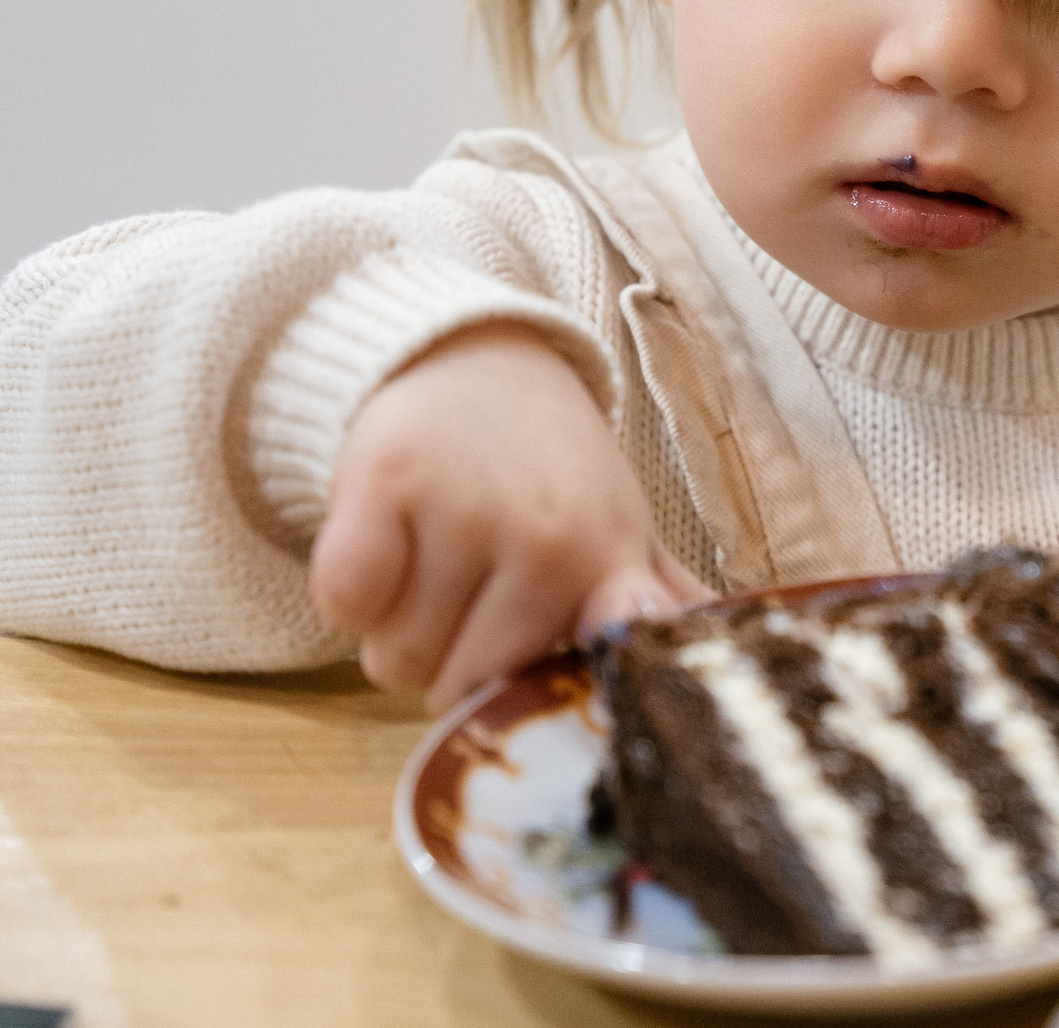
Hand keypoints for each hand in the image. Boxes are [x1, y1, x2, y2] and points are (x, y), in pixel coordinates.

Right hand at [309, 322, 712, 710]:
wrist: (479, 360)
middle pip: (460, 687)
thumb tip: (715, 665)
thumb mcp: (620, 527)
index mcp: (611, 557)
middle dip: (450, 662)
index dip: (590, 686)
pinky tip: (389, 539)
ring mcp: (464, 508)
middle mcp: (547, 536)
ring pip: (395, 659)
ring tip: (433, 557)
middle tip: (469, 592)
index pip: (612, 644)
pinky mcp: (382, 480)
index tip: (575, 699)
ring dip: (398, 630)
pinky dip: (351, 591)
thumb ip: (654, 604)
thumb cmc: (552, 469)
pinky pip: (343, 604)